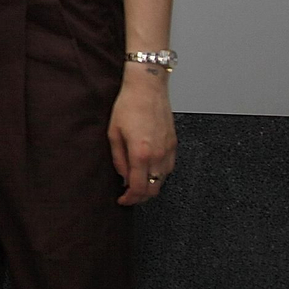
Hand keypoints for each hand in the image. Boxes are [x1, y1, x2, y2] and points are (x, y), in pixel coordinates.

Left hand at [108, 67, 176, 204]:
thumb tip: (122, 175)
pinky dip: (159, 175)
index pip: (138, 188)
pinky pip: (169, 168)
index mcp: (141, 153)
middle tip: (128, 196)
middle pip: (153, 189)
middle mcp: (159, 155)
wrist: (147, 88)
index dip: (130, 199)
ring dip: (150, 186)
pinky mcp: (174, 145)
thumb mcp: (114, 133)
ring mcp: (169, 151)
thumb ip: (118, 158)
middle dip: (141, 197)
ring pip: (163, 180)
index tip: (122, 200)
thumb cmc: (128, 105)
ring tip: (137, 183)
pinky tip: (149, 171)